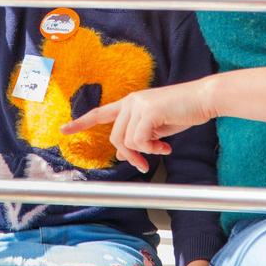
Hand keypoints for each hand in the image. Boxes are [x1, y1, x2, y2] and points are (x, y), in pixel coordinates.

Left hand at [60, 79, 215, 172]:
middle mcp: (130, 101)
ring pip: (127, 141)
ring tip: (162, 149)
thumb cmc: (182, 112)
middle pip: (116, 138)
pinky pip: (140, 141)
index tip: (64, 130)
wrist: (202, 99)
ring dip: (144, 152)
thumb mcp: (156, 128)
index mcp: (130, 103)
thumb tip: (123, 154)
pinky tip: (166, 146)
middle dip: (129, 156)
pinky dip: (152, 149)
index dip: (81, 123)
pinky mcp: (148, 111)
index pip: (100, 112)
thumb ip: (139, 137)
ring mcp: (138, 105)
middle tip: (144, 166)